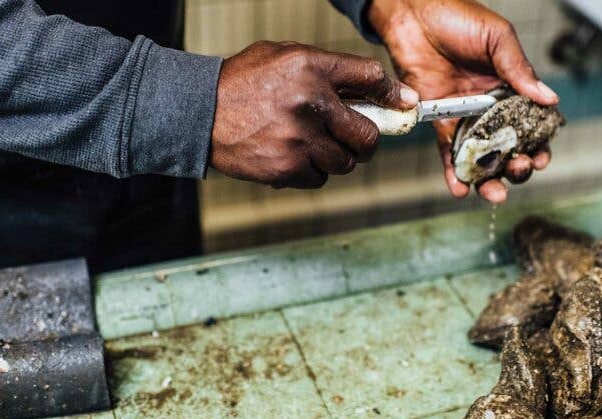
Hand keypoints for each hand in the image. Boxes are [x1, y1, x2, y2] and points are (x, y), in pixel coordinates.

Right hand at [210, 41, 418, 187]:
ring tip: (313, 143)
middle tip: (356, 138)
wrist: (198, 112)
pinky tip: (291, 155)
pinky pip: (319, 178)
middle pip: (368, 135)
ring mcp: (299, 140)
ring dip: (336, 157)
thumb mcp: (286, 57)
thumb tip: (381, 92)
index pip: (371, 78)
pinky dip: (311, 171)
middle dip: (366, 140)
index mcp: (311, 68)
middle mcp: (310, 103)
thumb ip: (331, 71)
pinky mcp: (286, 168)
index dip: (392, 94)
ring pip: (345, 163)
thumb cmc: (243, 83)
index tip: (403, 104)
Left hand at [368, 0, 558, 202]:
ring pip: (480, 158)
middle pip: (508, 148)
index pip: (530, 124)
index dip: (539, 144)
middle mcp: (489, 109)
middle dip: (517, 167)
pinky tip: (461, 190)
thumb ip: (520, 70)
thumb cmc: (458, 18)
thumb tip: (550, 100)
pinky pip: (447, 153)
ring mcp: (464, 118)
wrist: (414, 14)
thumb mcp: (498, 39)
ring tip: (494, 192)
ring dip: (488, 179)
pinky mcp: (438, 122)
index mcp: (510, 89)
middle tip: (519, 169)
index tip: (541, 156)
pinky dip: (454, 174)